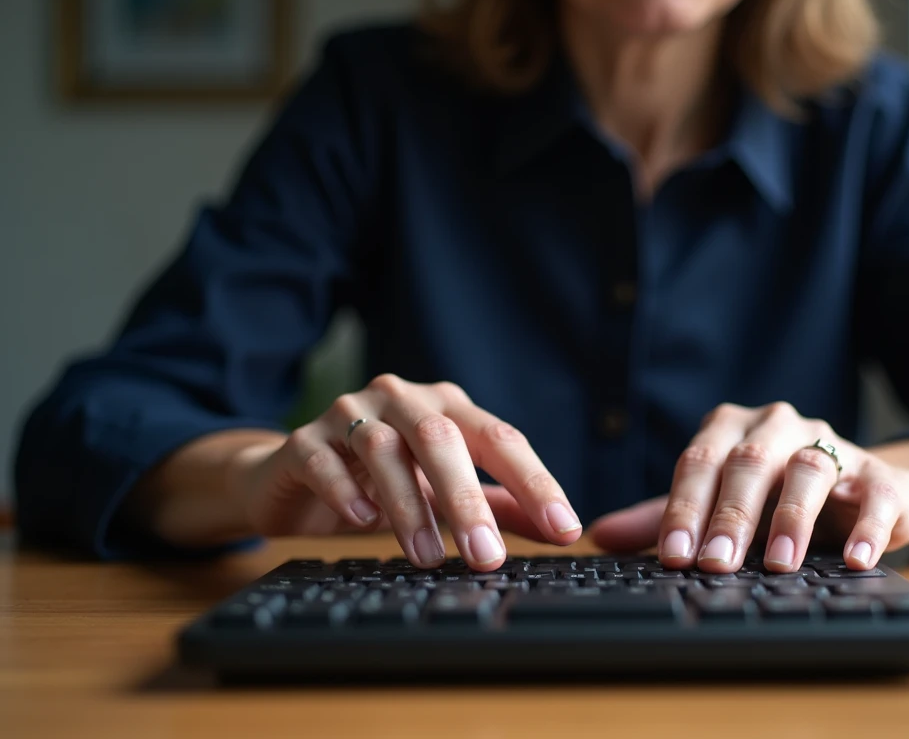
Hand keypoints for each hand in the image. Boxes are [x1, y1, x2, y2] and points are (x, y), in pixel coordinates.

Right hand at [235, 375, 581, 568]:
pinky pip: (322, 458)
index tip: (565, 528)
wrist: (296, 477)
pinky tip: (361, 520)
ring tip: (428, 555)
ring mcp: (349, 413)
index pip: (500, 438)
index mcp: (447, 407)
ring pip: (382, 448)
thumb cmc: (383, 482)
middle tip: (487, 555)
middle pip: (441, 438)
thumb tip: (562, 530)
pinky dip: (344, 488)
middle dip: (468, 498)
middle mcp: (402, 399)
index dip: (535, 482)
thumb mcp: (446, 492)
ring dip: (408, 504)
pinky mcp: (303, 440)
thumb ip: (502, 506)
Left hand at [589, 402, 908, 571]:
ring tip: (779, 562)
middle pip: (749, 463)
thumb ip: (662, 519)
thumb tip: (599, 537)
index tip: (673, 554)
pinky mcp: (879, 475)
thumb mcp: (716, 505)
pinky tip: (855, 558)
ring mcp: (832, 445)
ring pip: (809, 469)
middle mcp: (779, 427)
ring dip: (792, 517)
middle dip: (730, 517)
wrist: (862, 489)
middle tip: (714, 564)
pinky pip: (875, 494)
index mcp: (732, 429)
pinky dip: (866, 526)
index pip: (700, 462)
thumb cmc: (773, 498)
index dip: (685, 508)